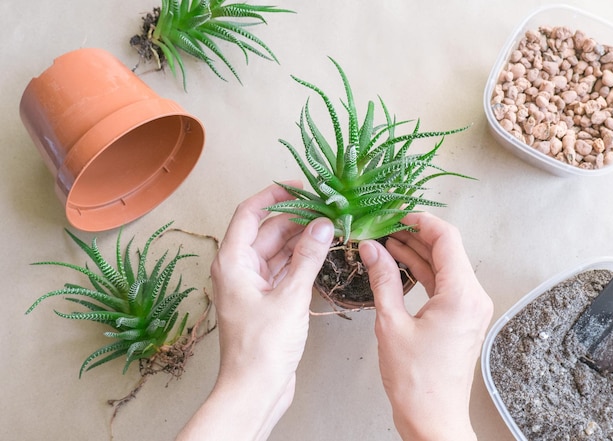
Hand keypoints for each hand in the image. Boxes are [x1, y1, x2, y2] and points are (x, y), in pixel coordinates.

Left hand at [176, 182, 333, 440]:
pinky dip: (301, 259)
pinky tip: (322, 251)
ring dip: (302, 239)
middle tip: (328, 209)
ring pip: (278, 249)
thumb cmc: (263, 346)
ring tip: (331, 226)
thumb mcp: (289, 296)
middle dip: (297, 219)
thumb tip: (323, 225)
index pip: (249, 212)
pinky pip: (284, 268)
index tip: (300, 187)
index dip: (273, 195)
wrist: (255, 388)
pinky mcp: (267, 298)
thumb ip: (307, 257)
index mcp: (233, 261)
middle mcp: (239, 268)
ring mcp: (253, 283)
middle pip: (268, 230)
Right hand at [359, 212, 492, 440]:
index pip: (447, 239)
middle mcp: (473, 297)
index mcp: (461, 295)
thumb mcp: (391, 323)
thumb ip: (383, 280)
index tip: (398, 213)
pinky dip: (424, 270)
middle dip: (416, 233)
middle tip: (387, 225)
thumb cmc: (415, 381)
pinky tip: (400, 262)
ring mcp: (470, 307)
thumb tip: (372, 249)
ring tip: (388, 240)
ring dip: (418, 251)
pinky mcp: (462, 317)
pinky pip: (444, 283)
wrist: (433, 417)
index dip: (422, 221)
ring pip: (445, 265)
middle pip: (448, 249)